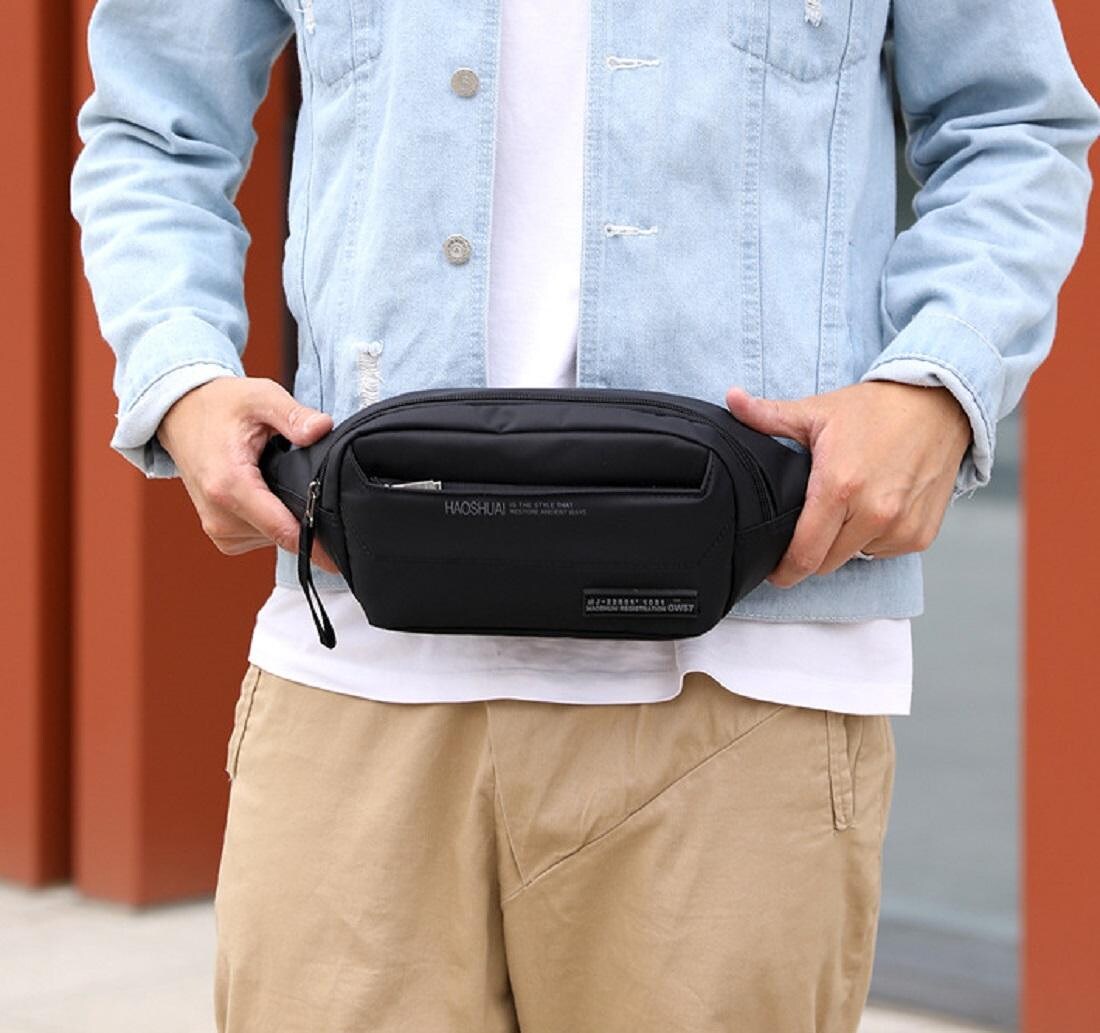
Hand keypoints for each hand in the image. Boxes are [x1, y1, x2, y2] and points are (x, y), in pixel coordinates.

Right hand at [155, 376, 339, 572]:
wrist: (181, 415)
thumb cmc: (221, 406)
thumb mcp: (261, 397)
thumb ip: (293, 415)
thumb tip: (322, 428)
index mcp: (229, 487)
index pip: (284, 531)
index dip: (317, 539)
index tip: (341, 545)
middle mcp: (219, 516)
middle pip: (284, 534)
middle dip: (304, 515)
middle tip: (305, 480)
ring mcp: (219, 529)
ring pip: (275, 538)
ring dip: (286, 514)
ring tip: (277, 478)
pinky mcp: (222, 535)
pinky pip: (261, 537)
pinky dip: (271, 519)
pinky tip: (267, 492)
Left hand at [725, 380, 972, 587]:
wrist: (941, 404)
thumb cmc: (877, 409)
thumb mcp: (818, 411)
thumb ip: (768, 415)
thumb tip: (731, 399)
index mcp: (839, 488)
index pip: (803, 554)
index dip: (783, 570)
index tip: (773, 571)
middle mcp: (873, 513)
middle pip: (825, 563)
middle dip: (810, 554)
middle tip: (807, 528)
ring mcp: (900, 527)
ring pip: (854, 558)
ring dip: (843, 544)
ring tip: (845, 507)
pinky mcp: (921, 535)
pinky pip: (884, 551)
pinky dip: (873, 538)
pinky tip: (873, 507)